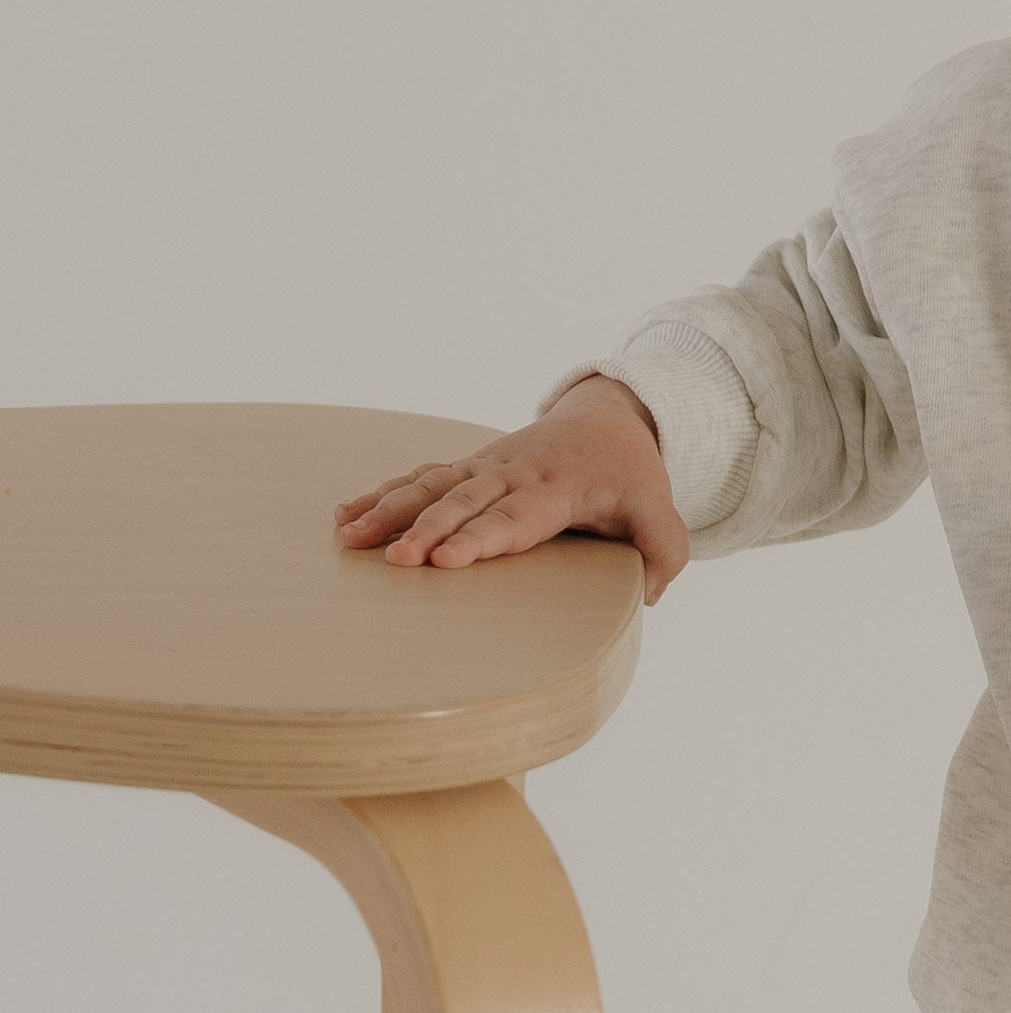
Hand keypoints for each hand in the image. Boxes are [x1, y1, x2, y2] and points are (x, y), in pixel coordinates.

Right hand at [333, 377, 689, 603]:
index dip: (479, 538)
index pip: (515, 518)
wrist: (605, 418)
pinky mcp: (469, 468)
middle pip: (463, 502)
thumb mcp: (658, 507)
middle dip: (426, 529)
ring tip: (348, 536)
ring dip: (389, 509)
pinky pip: (421, 477)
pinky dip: (383, 492)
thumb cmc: (629, 473)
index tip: (445, 560)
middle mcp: (513, 474)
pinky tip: (345, 514)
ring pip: (431, 485)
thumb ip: (664, 550)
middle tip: (394, 560)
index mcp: (556, 488)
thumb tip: (652, 594)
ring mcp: (486, 468)